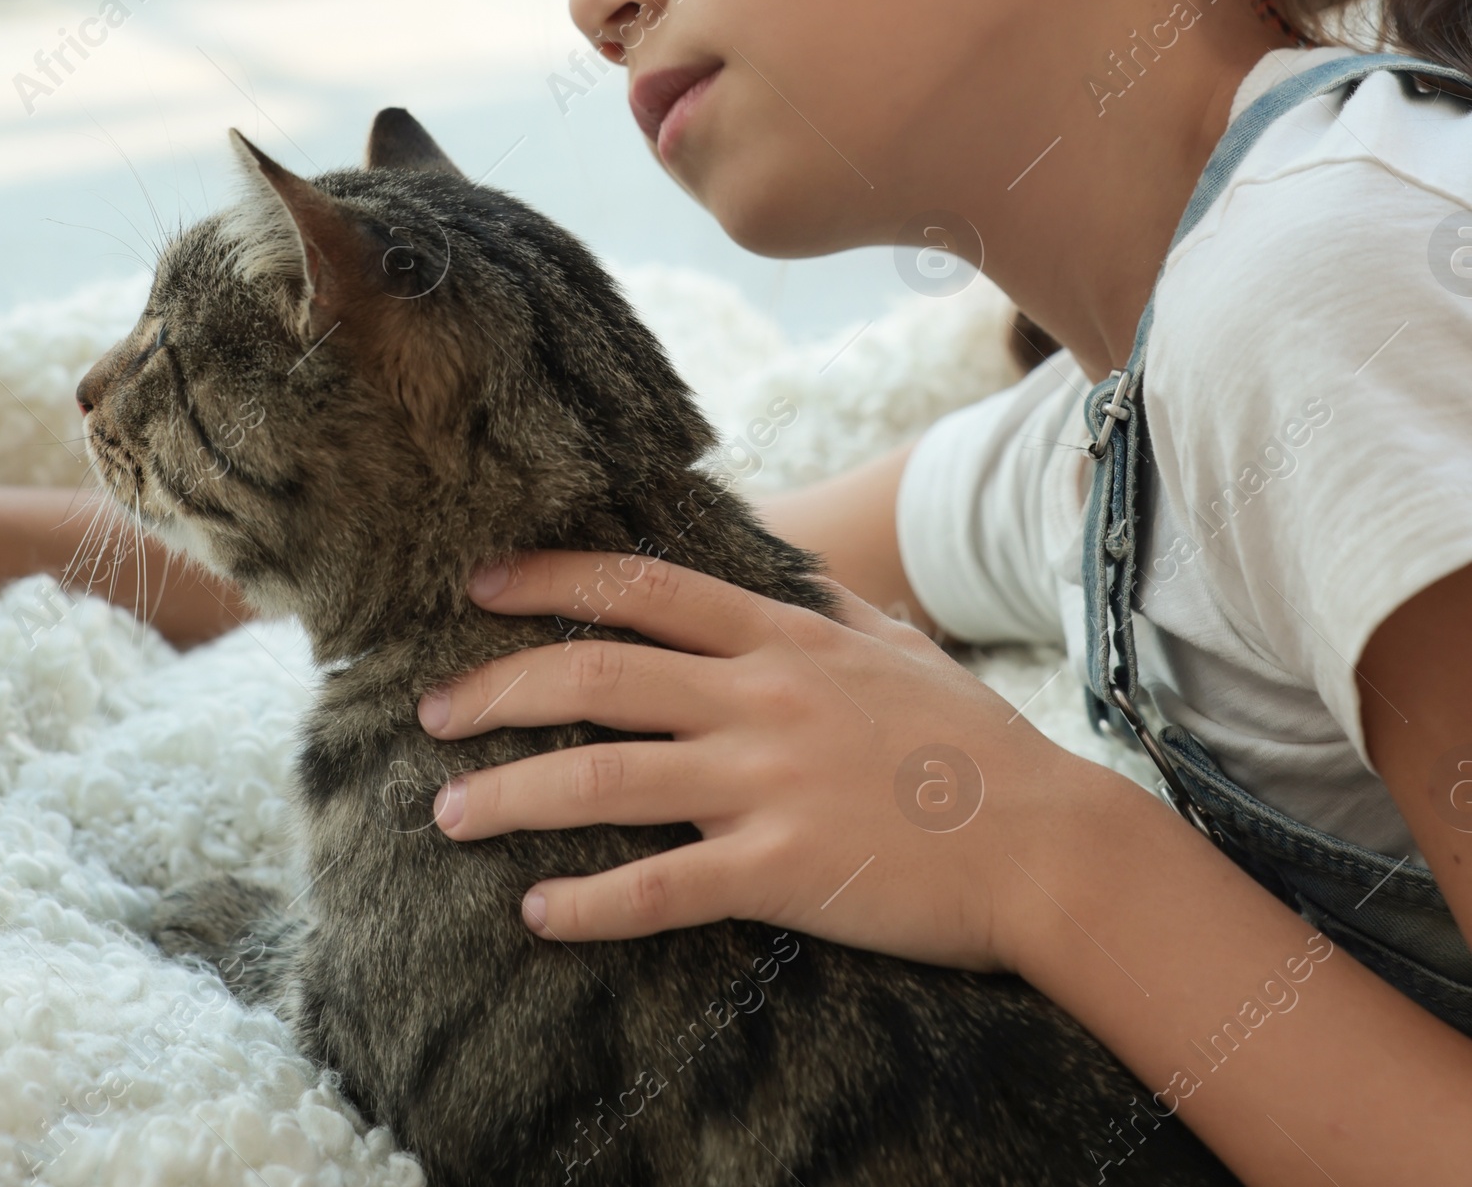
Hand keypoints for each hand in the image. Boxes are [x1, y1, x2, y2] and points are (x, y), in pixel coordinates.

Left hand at [417, 549, 1084, 968]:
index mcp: (782, 637)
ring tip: (448, 814)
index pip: (642, 587)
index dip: (551, 579)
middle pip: (596, 674)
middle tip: (429, 711)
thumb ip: (828, 609)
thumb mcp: (897, 650)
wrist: (1049, 842)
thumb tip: (784, 567)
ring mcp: (767, 781)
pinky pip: (661, 885)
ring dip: (511, 794)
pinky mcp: (782, 868)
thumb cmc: (975, 747)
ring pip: (606, 775)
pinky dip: (589, 901)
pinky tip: (538, 912)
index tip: (480, 584)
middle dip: (497, 688)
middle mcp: (760, 696)